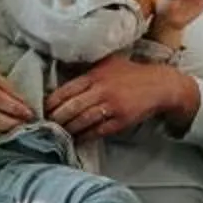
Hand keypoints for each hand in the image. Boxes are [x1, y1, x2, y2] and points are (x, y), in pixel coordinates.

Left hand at [46, 52, 197, 142]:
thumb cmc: (129, 73)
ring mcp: (112, 107)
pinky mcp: (121, 121)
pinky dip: (85, 136)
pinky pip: (98, 131)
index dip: (52, 102)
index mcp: (95, 75)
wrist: (159, 85)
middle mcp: (102, 90)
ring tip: (58, 133)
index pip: (66, 90)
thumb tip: (60, 75)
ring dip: (68, 129)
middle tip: (47, 124)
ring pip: (83, 121)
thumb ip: (86, 70)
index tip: (43, 109)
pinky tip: (77, 138)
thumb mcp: (107, 64)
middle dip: (56, 118)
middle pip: (71, 108)